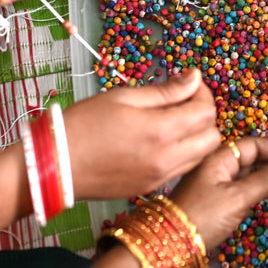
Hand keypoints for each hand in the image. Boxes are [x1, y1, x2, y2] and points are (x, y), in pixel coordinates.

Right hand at [62, 69, 221, 198]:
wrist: (55, 165)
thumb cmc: (84, 123)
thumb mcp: (124, 97)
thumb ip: (165, 90)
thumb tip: (194, 78)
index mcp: (161, 131)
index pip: (206, 112)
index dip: (203, 93)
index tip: (188, 84)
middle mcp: (167, 159)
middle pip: (213, 137)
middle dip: (205, 116)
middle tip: (184, 102)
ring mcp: (160, 178)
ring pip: (201, 157)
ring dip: (197, 137)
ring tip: (173, 121)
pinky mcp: (150, 189)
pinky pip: (182, 169)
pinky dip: (183, 153)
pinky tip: (161, 141)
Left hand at [170, 137, 267, 250]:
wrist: (172, 245)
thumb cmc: (203, 216)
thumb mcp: (236, 197)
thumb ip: (262, 181)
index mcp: (218, 158)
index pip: (253, 145)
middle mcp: (217, 167)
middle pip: (252, 158)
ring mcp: (216, 185)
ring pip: (250, 175)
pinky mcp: (217, 203)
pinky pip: (244, 189)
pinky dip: (262, 189)